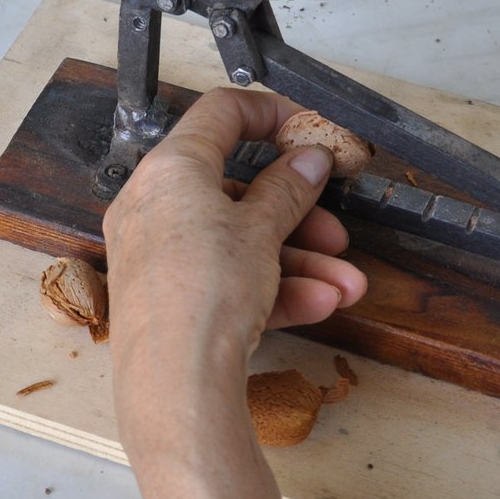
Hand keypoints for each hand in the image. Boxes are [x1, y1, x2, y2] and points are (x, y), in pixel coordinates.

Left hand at [102, 88, 366, 380]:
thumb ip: (287, 190)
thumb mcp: (261, 232)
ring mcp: (157, 256)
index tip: (309, 131)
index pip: (220, 115)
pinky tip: (319, 304)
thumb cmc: (202, 295)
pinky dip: (272, 289)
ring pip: (238, 244)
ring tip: (346, 285)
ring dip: (298, 262)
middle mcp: (153, 207)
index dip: (271, 114)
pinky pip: (225, 281)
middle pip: (236, 193)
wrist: (173, 384)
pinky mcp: (167, 299)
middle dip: (298, 215)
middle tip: (336, 232)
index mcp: (169, 170)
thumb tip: (307, 161)